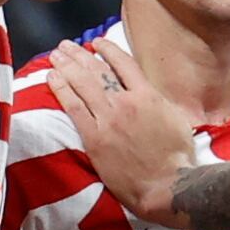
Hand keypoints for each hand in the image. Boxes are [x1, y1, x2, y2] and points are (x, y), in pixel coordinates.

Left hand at [46, 34, 198, 210]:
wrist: (166, 186)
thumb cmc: (177, 158)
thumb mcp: (176, 119)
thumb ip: (159, 102)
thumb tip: (148, 94)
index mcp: (148, 95)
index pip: (123, 63)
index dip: (108, 50)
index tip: (97, 43)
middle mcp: (125, 102)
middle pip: (97, 70)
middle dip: (79, 55)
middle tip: (65, 46)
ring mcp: (108, 120)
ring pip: (82, 84)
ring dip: (66, 66)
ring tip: (55, 55)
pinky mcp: (94, 139)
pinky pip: (73, 108)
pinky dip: (61, 90)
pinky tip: (52, 78)